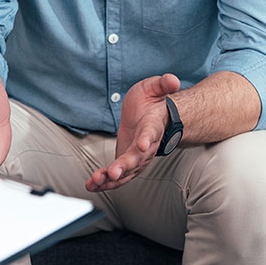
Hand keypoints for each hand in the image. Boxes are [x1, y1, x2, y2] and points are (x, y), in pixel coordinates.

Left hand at [86, 73, 179, 192]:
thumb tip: (174, 79)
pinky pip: (117, 175)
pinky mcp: (127, 162)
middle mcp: (147, 145)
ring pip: (127, 170)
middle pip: (137, 158)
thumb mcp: (155, 87)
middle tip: (113, 173)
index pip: (151, 133)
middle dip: (125, 166)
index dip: (147, 139)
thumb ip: (163, 84)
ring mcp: (137, 156)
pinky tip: (92, 185)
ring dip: (112, 178)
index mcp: (153, 126)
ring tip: (97, 181)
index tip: (143, 145)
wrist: (152, 116)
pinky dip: (105, 181)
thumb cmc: (152, 102)